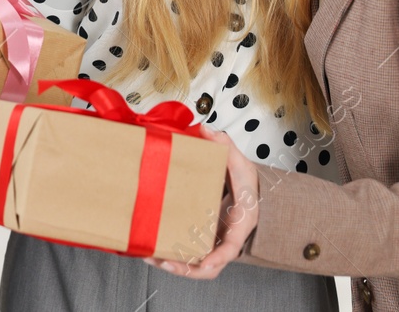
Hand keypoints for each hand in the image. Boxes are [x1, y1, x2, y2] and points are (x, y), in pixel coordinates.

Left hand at [150, 127, 258, 279]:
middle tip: (163, 262)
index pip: (232, 247)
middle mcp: (226, 238)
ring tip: (149, 257)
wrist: (248, 192)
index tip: (205, 262)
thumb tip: (206, 129)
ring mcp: (212, 241)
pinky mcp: (200, 239)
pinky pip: (187, 253)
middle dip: (186, 268)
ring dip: (173, 265)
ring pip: (195, 264)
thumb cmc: (246, 183)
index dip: (218, 257)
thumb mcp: (240, 162)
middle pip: (209, 265)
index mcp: (240, 223)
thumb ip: (226, 146)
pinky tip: (150, 250)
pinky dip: (170, 255)